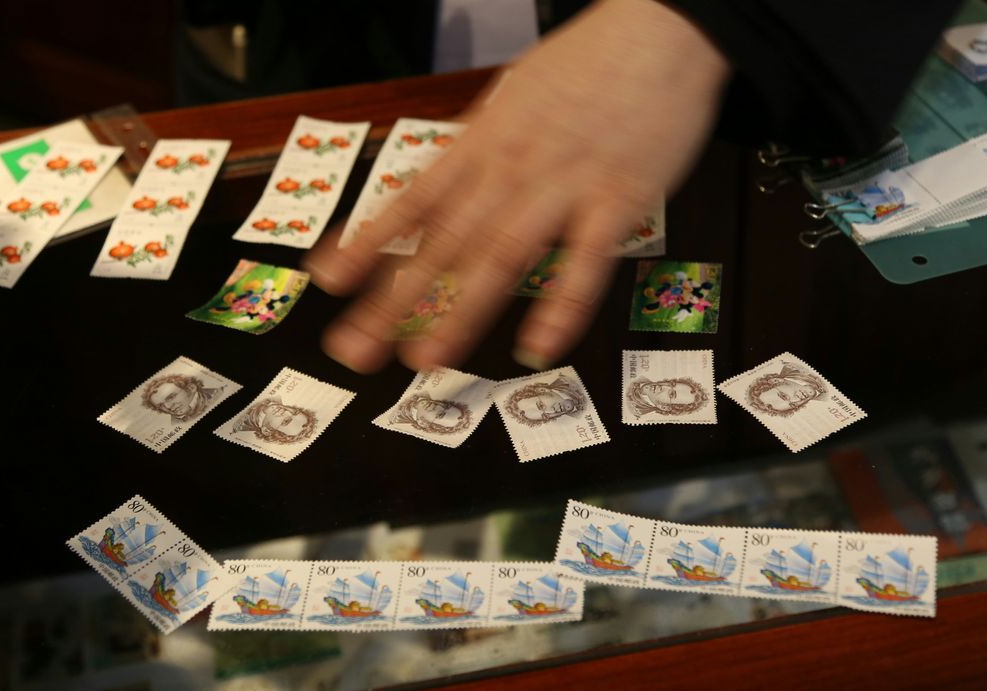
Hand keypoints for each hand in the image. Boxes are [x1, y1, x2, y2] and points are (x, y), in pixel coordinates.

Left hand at [303, 0, 728, 372]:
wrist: (660, 26)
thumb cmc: (589, 62)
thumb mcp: (515, 96)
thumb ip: (481, 147)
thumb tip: (444, 188)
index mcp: (483, 142)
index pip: (412, 200)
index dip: (366, 242)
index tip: (326, 280)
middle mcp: (510, 168)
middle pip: (443, 242)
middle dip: (394, 300)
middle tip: (355, 349)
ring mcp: (562, 185)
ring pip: (501, 256)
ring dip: (460, 311)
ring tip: (426, 359)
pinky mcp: (618, 200)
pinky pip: (587, 261)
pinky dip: (562, 305)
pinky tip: (539, 346)